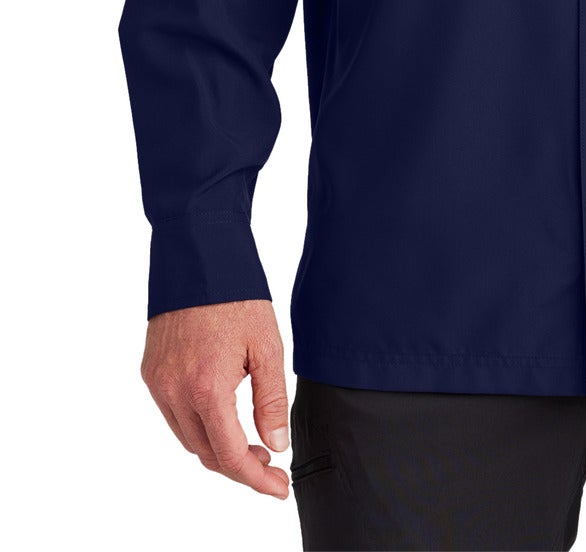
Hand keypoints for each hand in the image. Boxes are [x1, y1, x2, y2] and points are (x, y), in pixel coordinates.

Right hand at [139, 298, 291, 499]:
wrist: (197, 254)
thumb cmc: (236, 294)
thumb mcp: (267, 346)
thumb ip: (271, 401)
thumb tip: (275, 445)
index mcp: (206, 389)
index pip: (230, 455)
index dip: (256, 479)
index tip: (279, 487)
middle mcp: (174, 392)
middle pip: (206, 453)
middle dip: (239, 466)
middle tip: (270, 464)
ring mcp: (157, 383)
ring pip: (187, 437)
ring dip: (217, 447)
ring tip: (250, 441)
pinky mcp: (150, 371)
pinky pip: (173, 414)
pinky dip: (197, 425)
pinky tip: (221, 414)